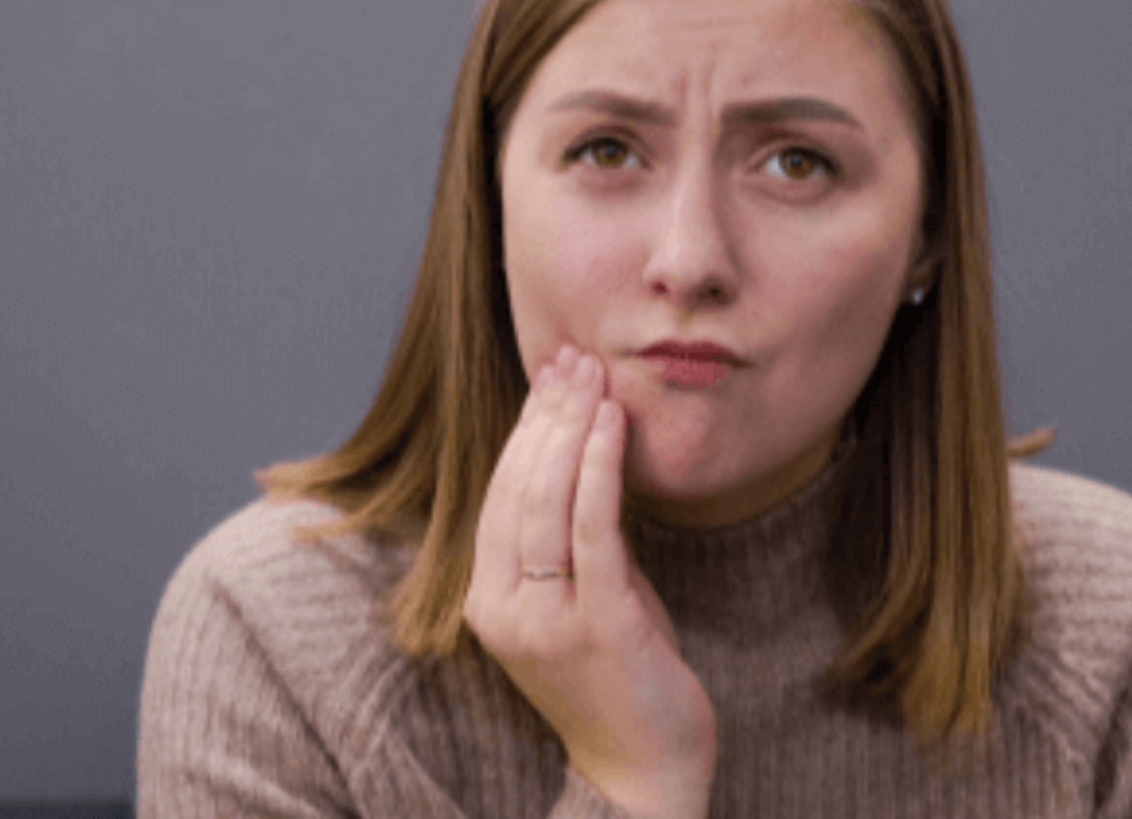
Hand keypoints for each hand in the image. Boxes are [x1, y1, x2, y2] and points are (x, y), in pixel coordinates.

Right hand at [463, 343, 717, 818]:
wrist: (643, 774)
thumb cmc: (617, 678)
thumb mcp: (580, 599)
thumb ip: (572, 540)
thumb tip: (584, 455)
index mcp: (488, 601)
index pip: (499, 495)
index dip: (523, 430)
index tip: (549, 376)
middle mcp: (503, 608)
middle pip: (518, 489)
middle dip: (546, 415)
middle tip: (572, 359)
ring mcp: (546, 619)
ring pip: (546, 501)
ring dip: (570, 429)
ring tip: (593, 377)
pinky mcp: (597, 624)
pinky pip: (593, 530)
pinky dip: (598, 468)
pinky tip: (611, 425)